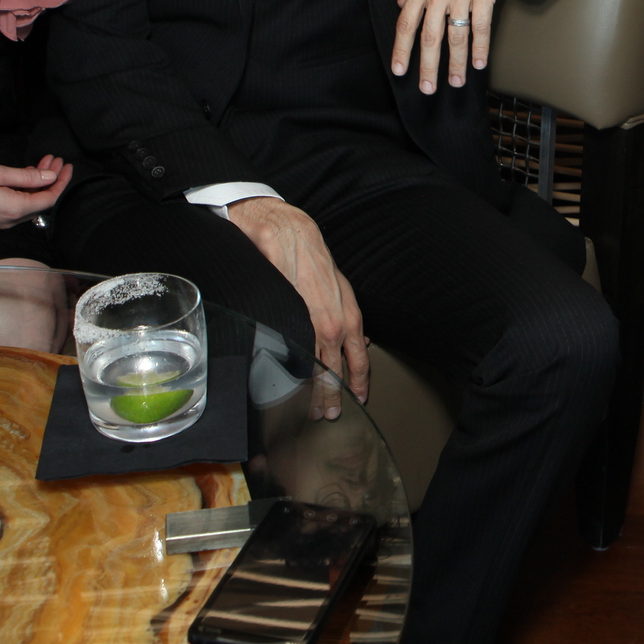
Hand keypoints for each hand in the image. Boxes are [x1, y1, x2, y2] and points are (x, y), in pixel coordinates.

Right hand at [0, 155, 71, 227]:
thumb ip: (25, 177)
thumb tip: (49, 177)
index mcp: (14, 209)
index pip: (49, 199)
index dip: (61, 182)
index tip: (67, 165)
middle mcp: (9, 220)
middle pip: (40, 201)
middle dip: (51, 180)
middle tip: (54, 160)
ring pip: (28, 203)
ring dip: (38, 183)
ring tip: (42, 162)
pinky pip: (15, 205)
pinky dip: (24, 189)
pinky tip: (24, 176)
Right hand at [225, 196, 368, 417]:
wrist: (286, 226)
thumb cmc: (308, 255)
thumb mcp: (334, 286)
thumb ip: (341, 315)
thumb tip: (354, 341)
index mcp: (347, 309)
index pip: (358, 352)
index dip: (358, 378)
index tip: (358, 397)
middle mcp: (333, 314)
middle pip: (335, 365)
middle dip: (332, 394)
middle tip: (327, 416)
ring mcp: (310, 312)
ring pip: (313, 360)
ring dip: (311, 388)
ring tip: (308, 409)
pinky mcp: (287, 305)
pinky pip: (289, 343)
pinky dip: (289, 366)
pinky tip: (285, 382)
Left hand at [392, 0, 527, 94]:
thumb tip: (402, 4)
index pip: (406, 23)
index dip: (401, 49)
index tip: (399, 71)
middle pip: (429, 37)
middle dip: (427, 66)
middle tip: (427, 89)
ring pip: (455, 36)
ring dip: (456, 64)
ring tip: (457, 82)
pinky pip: (480, 26)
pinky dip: (480, 47)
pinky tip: (480, 62)